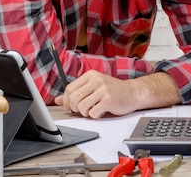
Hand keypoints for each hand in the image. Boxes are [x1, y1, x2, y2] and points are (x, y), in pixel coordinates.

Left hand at [54, 70, 180, 118]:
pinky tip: (103, 111)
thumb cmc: (113, 91)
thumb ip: (76, 93)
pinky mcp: (109, 100)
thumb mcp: (94, 88)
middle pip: (73, 99)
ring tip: (94, 109)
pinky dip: (96, 116)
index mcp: (91, 75)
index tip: (70, 107)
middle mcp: (96, 80)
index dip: (66, 101)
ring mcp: (103, 89)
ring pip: (81, 107)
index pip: (69, 89)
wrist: (133, 93)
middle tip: (83, 110)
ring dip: (86, 113)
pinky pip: (93, 113)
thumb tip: (57, 100)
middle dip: (75, 108)